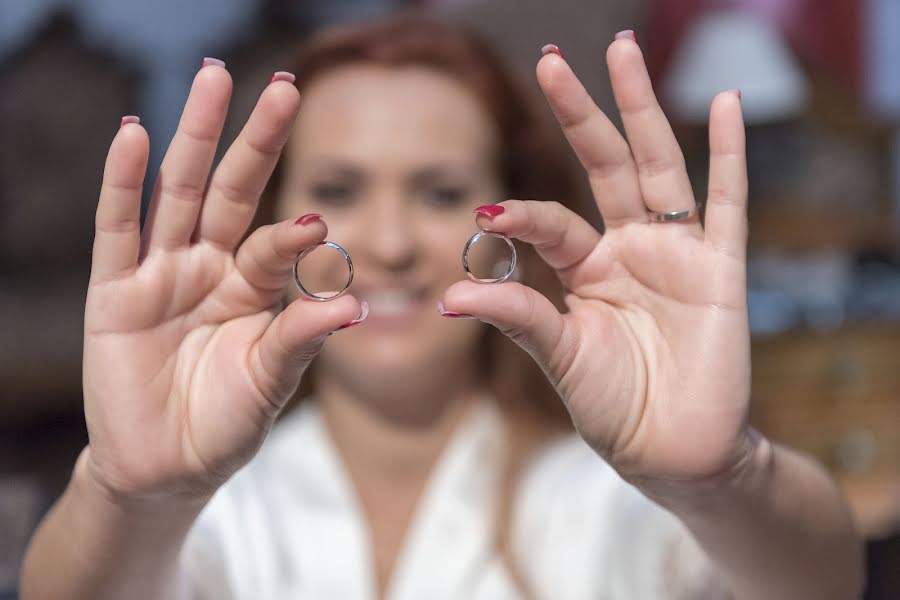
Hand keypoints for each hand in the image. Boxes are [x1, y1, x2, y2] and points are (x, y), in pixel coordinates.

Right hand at [82, 65, 361, 502]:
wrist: (166, 468)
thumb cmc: (225, 423)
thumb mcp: (271, 380)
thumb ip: (301, 336)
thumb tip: (352, 301)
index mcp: (250, 287)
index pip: (273, 244)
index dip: (293, 232)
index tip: (318, 221)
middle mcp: (208, 268)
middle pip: (231, 190)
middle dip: (255, 140)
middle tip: (284, 87)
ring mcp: (160, 275)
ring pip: (178, 193)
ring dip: (193, 136)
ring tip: (212, 78)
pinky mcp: (114, 294)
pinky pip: (118, 230)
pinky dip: (123, 183)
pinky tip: (134, 135)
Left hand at [441, 36, 752, 483]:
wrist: (673, 453)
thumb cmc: (615, 407)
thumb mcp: (559, 357)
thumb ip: (517, 317)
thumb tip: (448, 295)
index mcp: (588, 267)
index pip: (552, 220)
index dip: (521, 213)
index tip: (486, 211)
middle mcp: (631, 247)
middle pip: (604, 165)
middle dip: (580, 113)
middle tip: (551, 61)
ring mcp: (677, 252)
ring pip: (657, 166)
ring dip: (641, 109)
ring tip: (622, 51)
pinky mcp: (720, 269)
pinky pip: (726, 202)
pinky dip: (729, 155)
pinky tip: (722, 104)